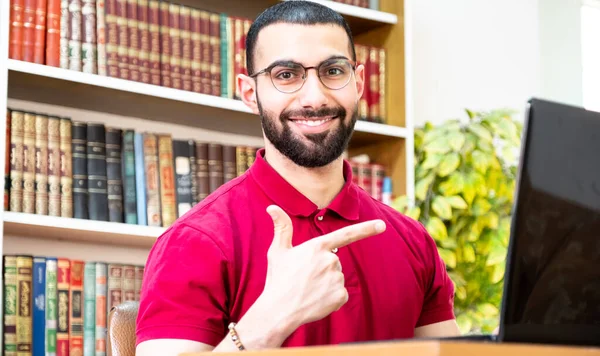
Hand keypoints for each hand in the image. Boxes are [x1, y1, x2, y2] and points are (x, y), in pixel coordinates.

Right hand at [261, 204, 385, 329]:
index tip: (382, 225)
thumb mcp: (278, 251)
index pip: (346, 235)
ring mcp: (336, 278)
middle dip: (322, 269)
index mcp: (317, 247)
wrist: (279, 310)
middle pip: (334, 261)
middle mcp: (330, 260)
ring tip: (308, 290)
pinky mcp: (340, 295)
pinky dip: (330, 298)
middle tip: (304, 279)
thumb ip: (282, 227)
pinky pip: (339, 294)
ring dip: (326, 284)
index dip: (366, 229)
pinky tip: (316, 300)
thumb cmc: (278, 279)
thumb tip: (272, 207)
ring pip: (336, 278)